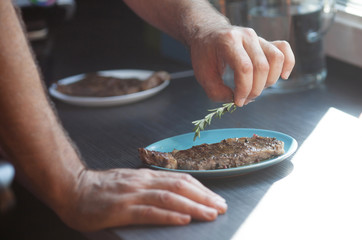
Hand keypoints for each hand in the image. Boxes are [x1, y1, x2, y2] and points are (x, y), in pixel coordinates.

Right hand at [59, 168, 226, 230]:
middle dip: (204, 197)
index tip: (216, 198)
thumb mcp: (129, 183)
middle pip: (180, 187)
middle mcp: (143, 182)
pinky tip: (183, 220)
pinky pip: (150, 212)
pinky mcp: (122, 209)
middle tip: (222, 207)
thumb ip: (149, 188)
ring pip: (169, 198)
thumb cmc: (101, 189)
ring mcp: (133, 195)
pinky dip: (169, 216)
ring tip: (211, 214)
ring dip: (193, 206)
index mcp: (146, 177)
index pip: (181, 180)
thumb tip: (172, 197)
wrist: (73, 188)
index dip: (201, 189)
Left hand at [189, 26, 294, 106]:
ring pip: (276, 58)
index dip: (244, 89)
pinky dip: (288, 63)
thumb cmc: (204, 55)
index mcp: (228, 42)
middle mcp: (246, 36)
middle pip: (262, 67)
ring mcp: (257, 37)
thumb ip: (218, 92)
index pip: (245, 68)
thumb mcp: (203, 76)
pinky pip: (283, 49)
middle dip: (255, 90)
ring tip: (256, 89)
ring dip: (270, 80)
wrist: (207, 33)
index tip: (238, 101)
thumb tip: (239, 100)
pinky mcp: (265, 41)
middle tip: (244, 99)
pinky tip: (282, 76)